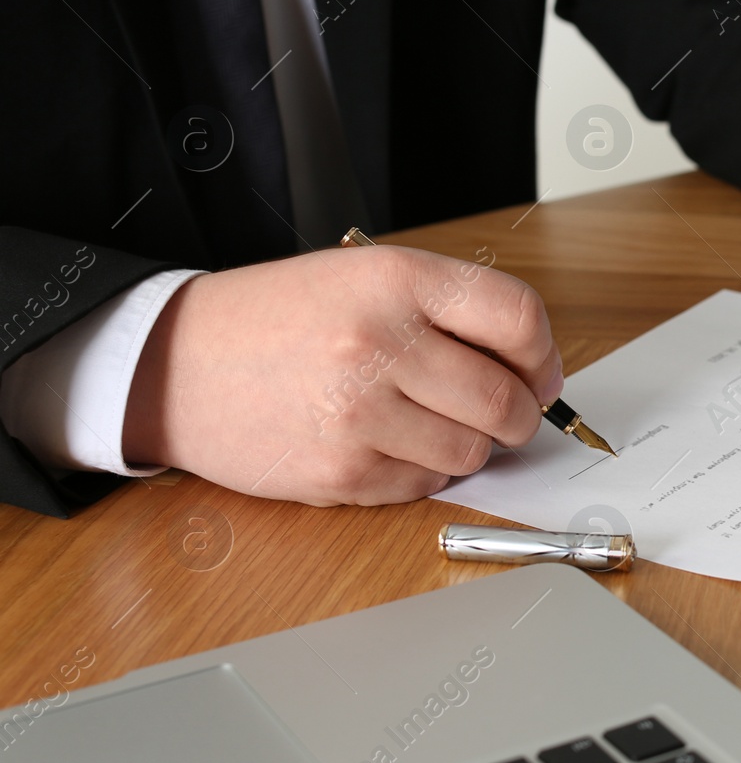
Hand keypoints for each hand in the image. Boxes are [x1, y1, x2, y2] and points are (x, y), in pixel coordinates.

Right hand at [123, 246, 563, 504]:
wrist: (175, 363)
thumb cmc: (280, 319)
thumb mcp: (365, 277)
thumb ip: (451, 311)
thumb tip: (536, 370)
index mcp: (396, 281)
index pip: (518, 318)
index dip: (544, 355)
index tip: (541, 374)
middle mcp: (381, 343)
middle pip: (506, 400)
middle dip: (520, 415)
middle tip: (506, 413)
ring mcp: (360, 414)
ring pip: (473, 452)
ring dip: (470, 446)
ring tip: (429, 421)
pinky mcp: (342, 471)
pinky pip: (426, 485)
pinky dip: (424, 471)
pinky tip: (386, 442)